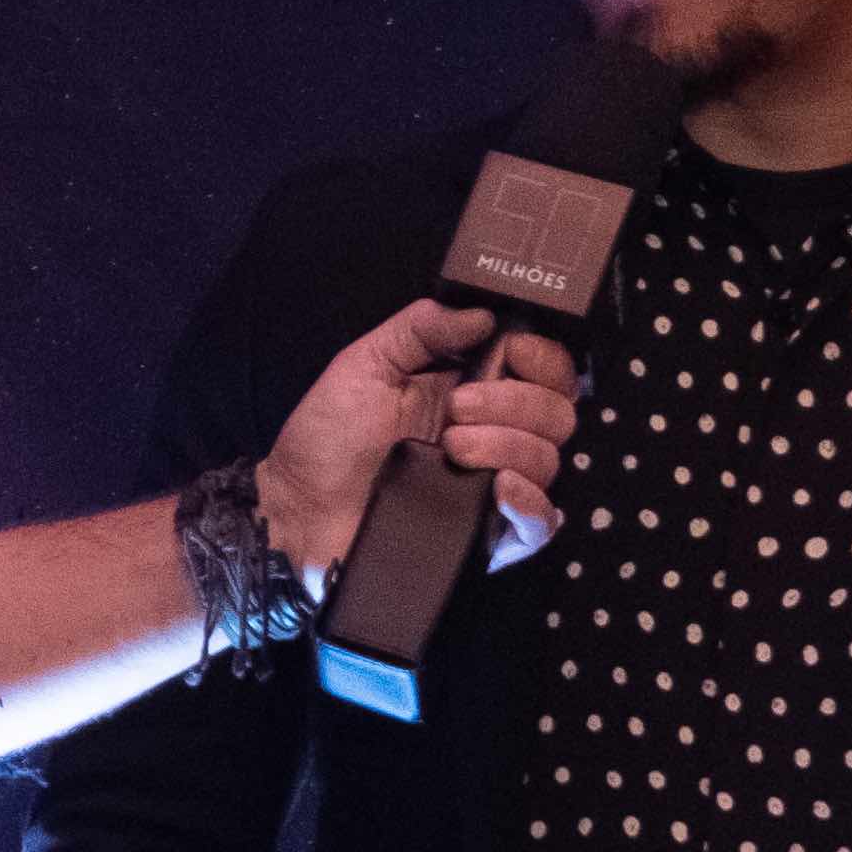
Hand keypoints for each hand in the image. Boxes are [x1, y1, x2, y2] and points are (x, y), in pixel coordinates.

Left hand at [257, 304, 587, 580]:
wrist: (296, 511)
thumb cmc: (325, 437)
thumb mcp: (365, 365)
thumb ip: (420, 329)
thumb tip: (484, 314)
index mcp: (471, 391)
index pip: (544, 371)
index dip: (542, 358)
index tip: (512, 351)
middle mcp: (492, 438)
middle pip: (556, 414)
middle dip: (516, 401)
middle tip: (457, 408)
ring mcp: (491, 488)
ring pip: (547, 460)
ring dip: (508, 444)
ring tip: (452, 446)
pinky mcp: (485, 537)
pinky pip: (541, 525)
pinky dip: (530, 502)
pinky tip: (498, 488)